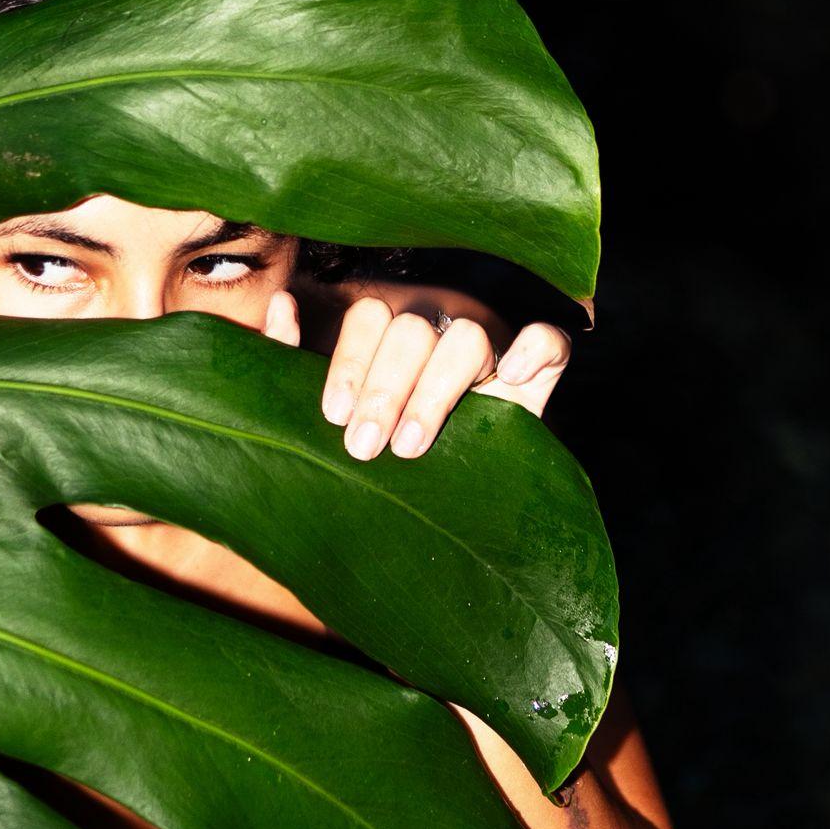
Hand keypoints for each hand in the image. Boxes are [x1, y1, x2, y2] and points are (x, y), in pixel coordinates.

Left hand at [264, 291, 571, 460]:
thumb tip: (281, 305)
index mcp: (385, 343)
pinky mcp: (537, 382)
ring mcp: (488, 359)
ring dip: (434, 390)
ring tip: (411, 445)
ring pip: (466, 337)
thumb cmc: (371, 466)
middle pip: (411, 329)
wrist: (437, 523)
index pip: (370, 317)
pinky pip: (549, 342)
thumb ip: (293, 362)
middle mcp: (436, 341)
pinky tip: (511, 378)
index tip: (334, 416)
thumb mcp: (328, 422)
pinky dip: (534, 348)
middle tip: (365, 448)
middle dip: (384, 390)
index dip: (349, 362)